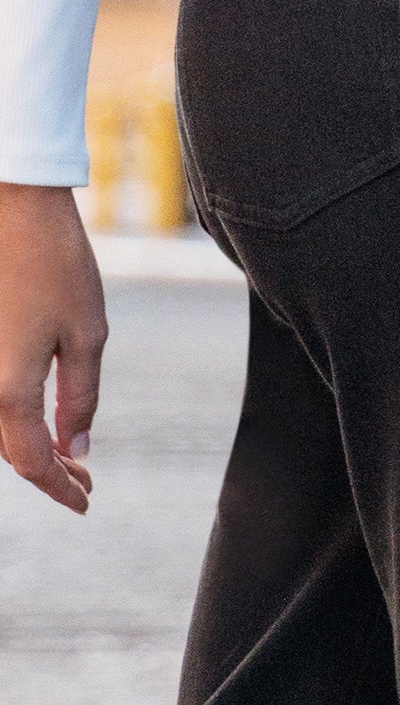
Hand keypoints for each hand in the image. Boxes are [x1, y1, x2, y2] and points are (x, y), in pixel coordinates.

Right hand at [0, 184, 105, 513]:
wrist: (11, 201)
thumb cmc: (55, 262)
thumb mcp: (87, 335)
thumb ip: (80, 399)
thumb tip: (75, 448)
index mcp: (8, 389)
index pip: (32, 462)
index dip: (60, 489)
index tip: (86, 503)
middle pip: (8, 449)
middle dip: (47, 470)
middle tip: (85, 479)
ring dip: (26, 444)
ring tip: (65, 451)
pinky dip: (8, 413)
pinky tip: (36, 413)